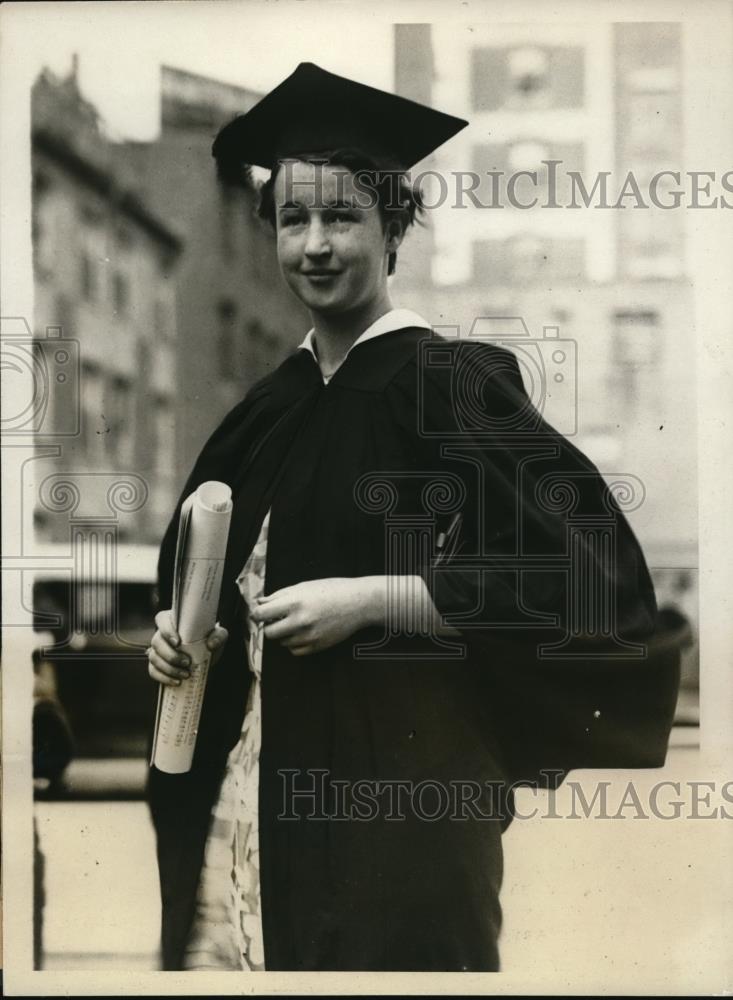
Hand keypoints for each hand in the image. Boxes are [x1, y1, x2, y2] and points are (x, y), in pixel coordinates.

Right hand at [147, 609, 228, 685]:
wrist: (207, 658)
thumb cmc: (209, 641)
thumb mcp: (218, 636)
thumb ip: (219, 636)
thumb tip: (211, 644)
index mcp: (174, 622)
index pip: (162, 619)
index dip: (166, 630)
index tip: (178, 642)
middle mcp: (162, 634)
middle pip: (156, 642)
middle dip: (171, 655)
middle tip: (187, 663)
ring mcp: (157, 650)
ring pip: (154, 658)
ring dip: (169, 668)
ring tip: (185, 674)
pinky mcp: (156, 665)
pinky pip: (153, 671)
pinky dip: (164, 678)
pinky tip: (177, 682)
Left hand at [249, 578, 376, 656]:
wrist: (358, 603)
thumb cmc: (331, 590)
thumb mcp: (304, 586)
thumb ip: (279, 596)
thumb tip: (260, 603)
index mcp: (295, 602)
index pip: (261, 614)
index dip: (257, 614)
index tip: (259, 613)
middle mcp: (300, 621)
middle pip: (269, 632)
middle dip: (270, 625)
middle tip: (277, 618)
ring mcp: (309, 636)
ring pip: (282, 642)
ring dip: (284, 633)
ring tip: (297, 622)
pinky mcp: (317, 647)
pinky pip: (295, 650)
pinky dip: (294, 643)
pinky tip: (303, 632)